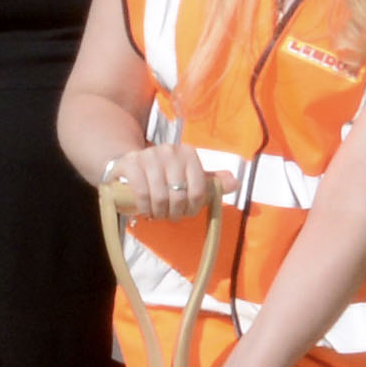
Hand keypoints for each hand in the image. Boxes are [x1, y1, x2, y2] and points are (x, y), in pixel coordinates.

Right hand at [109, 135, 226, 223]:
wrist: (130, 164)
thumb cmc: (164, 175)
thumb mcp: (189, 177)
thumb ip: (211, 182)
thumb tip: (235, 183)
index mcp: (188, 153)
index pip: (198, 189)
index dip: (193, 207)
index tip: (187, 213)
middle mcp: (169, 151)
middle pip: (179, 195)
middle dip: (175, 212)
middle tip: (170, 215)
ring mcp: (148, 156)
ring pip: (160, 196)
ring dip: (159, 212)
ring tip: (157, 214)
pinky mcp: (130, 163)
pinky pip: (141, 192)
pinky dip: (144, 207)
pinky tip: (145, 211)